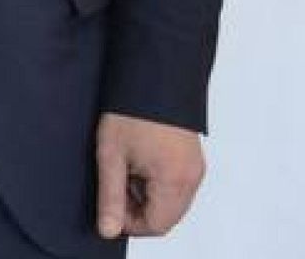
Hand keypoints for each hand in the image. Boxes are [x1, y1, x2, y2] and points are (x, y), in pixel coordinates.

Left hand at [95, 111, 205, 237]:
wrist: (152, 75)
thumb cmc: (130, 110)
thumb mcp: (111, 155)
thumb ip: (110, 196)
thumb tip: (108, 229)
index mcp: (174, 180)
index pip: (156, 225)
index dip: (130, 222)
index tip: (110, 204)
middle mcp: (192, 177)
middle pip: (166, 215)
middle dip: (138, 207)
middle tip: (116, 181)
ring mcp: (195, 167)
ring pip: (172, 200)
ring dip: (147, 193)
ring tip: (126, 165)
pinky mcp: (193, 157)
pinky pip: (177, 183)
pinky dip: (157, 181)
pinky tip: (139, 158)